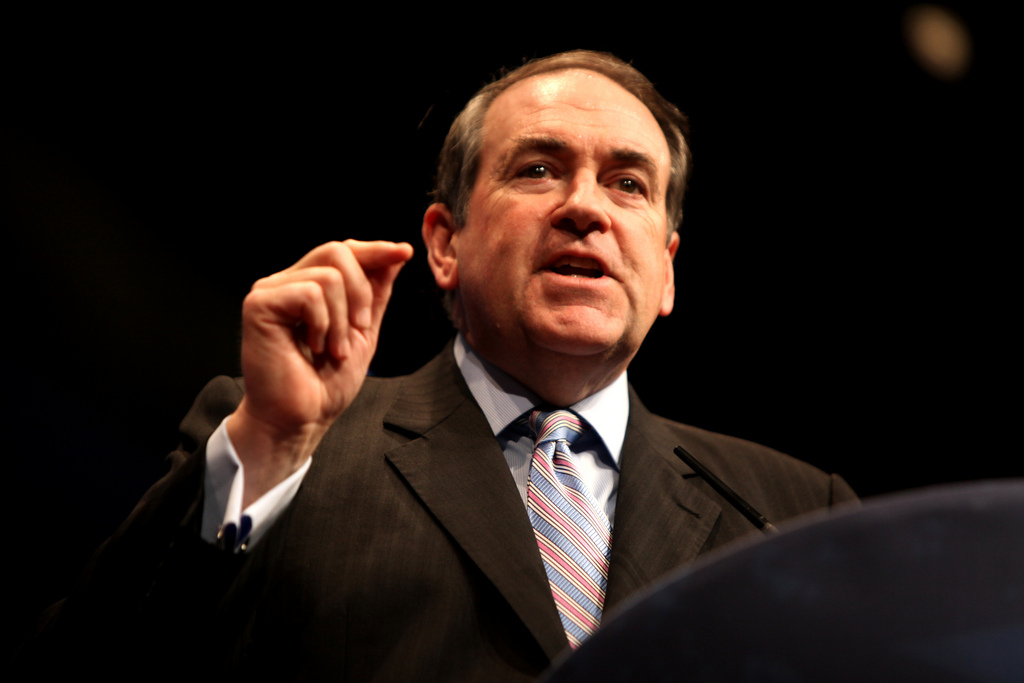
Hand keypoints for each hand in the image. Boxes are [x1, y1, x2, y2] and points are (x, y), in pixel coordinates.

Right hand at [227, 240, 413, 504]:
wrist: (302, 418)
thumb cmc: (325, 384)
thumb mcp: (363, 333)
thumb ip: (375, 295)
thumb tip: (394, 256)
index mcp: (309, 287)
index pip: (344, 252)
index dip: (375, 250)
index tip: (404, 253)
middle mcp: (287, 283)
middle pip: (337, 252)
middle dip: (362, 291)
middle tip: (359, 328)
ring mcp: (270, 291)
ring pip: (328, 276)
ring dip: (341, 320)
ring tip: (332, 350)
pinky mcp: (259, 304)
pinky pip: (309, 293)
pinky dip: (322, 324)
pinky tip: (312, 346)